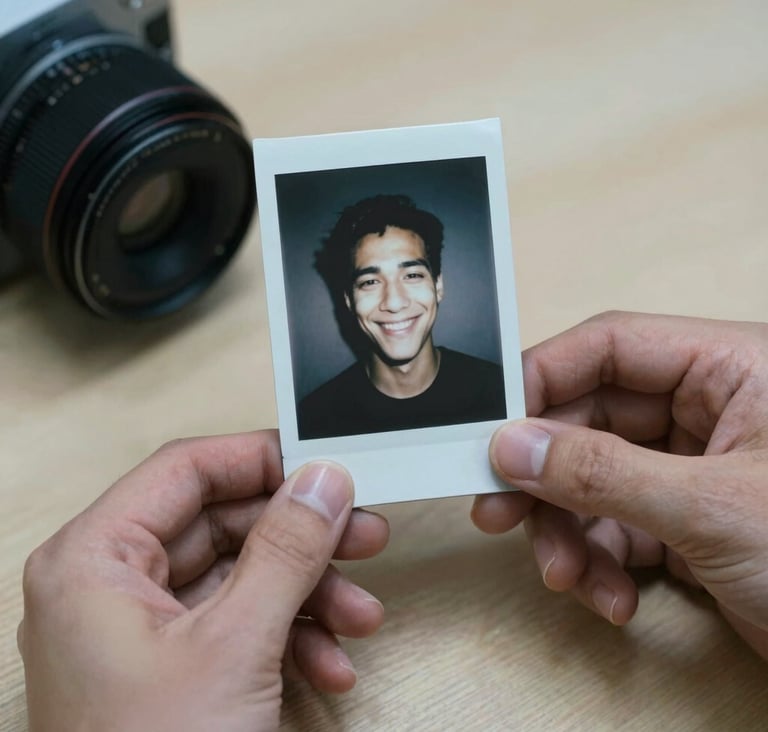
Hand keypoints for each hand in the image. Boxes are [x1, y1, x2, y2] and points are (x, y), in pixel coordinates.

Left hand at [18, 430, 388, 731]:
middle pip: (223, 524)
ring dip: (309, 593)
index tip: (324, 464)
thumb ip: (285, 551)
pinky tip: (331, 664)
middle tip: (364, 532)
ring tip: (362, 613)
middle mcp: (112, 586)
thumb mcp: (235, 647)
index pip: (186, 469)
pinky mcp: (172, 668)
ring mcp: (143, 631)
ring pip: (241, 577)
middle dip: (302, 537)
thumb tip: (324, 480)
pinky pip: (240, 625)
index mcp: (95, 561)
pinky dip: (291, 637)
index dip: (260, 458)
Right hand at [472, 311, 767, 659]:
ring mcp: (693, 471)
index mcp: (730, 370)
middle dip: (546, 477)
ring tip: (565, 576)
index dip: (542, 380)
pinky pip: (616, 530)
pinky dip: (600, 565)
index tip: (491, 425)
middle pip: (590, 422)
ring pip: (593, 483)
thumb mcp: (713, 510)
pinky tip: (611, 599)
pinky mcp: (688, 524)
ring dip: (568, 534)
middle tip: (498, 511)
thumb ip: (603, 473)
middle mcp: (708, 412)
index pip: (610, 347)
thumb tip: (512, 446)